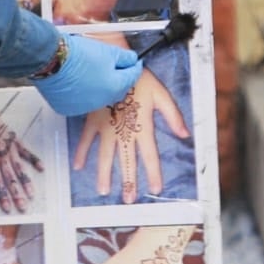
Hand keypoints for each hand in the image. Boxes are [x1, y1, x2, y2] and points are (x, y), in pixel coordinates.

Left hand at [0, 96, 42, 212]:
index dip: (2, 196)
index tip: (7, 208)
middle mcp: (3, 159)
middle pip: (11, 179)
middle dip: (16, 194)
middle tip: (23, 207)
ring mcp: (12, 152)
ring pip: (20, 170)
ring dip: (26, 182)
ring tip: (32, 194)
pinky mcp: (19, 145)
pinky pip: (28, 153)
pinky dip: (35, 160)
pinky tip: (42, 168)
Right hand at [33, 33, 142, 118]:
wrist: (49, 60)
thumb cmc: (77, 54)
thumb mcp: (105, 51)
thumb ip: (123, 57)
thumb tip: (132, 60)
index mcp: (114, 87)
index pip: (131, 78)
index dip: (134, 68)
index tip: (135, 62)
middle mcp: (101, 102)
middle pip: (115, 90)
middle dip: (116, 79)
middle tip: (112, 66)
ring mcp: (83, 108)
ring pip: (97, 97)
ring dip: (98, 87)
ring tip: (89, 72)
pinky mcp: (67, 109)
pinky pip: (79, 102)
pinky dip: (81, 94)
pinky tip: (75, 81)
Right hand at [72, 63, 189, 201]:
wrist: (112, 64)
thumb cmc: (138, 78)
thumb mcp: (161, 94)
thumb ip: (173, 115)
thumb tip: (185, 134)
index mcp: (142, 127)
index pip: (149, 156)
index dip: (153, 173)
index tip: (155, 189)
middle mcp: (123, 132)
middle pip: (126, 162)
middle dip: (128, 182)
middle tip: (129, 199)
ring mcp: (106, 128)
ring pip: (105, 157)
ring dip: (104, 175)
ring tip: (104, 191)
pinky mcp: (93, 121)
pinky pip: (86, 140)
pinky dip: (81, 153)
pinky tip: (78, 167)